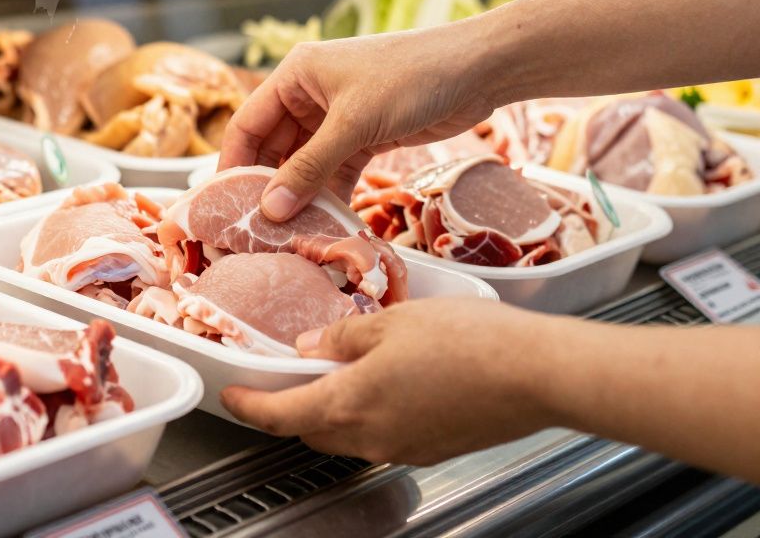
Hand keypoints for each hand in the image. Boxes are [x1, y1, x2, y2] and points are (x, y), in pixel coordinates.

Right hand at [218, 20, 502, 219]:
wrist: (480, 69)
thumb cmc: (412, 78)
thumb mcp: (355, 124)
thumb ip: (310, 168)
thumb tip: (270, 211)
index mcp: (295, 75)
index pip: (247, 124)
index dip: (233, 165)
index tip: (225, 206)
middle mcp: (310, 94)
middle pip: (273, 148)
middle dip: (268, 187)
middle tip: (258, 229)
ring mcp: (338, 116)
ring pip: (305, 163)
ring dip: (300, 195)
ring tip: (290, 234)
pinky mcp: (365, 135)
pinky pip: (334, 170)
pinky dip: (330, 194)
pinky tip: (326, 222)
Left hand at [220, 298, 560, 465]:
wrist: (539, 374)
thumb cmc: (470, 342)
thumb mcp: (391, 323)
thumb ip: (342, 338)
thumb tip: (312, 347)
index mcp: (349, 405)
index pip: (278, 415)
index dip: (248, 406)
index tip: (231, 396)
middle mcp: (371, 438)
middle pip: (310, 430)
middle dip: (290, 407)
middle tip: (283, 376)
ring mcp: (404, 448)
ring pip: (348, 436)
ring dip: (332, 409)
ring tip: (340, 368)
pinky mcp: (434, 448)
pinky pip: (384, 434)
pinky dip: (370, 412)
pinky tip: (387, 379)